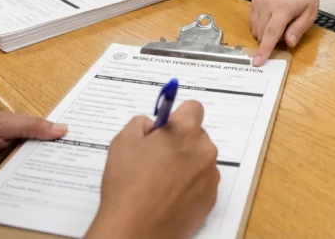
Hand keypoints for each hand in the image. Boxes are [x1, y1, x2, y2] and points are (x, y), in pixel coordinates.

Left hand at [0, 112, 66, 195]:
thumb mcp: (2, 124)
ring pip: (24, 177)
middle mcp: (13, 153)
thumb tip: (64, 129)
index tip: (80, 150)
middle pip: (38, 161)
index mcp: (18, 134)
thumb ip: (32, 126)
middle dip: (47, 165)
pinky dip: (4, 186)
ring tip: (31, 175)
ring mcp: (2, 171)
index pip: (44, 139)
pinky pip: (7, 191)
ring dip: (25, 176)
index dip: (59, 144)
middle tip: (65, 171)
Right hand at [87, 102, 218, 238]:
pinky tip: (169, 196)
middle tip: (157, 157)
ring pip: (200, 160)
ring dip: (186, 163)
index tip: (165, 128)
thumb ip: (141, 123)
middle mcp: (204, 151)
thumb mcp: (123, 142)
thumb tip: (153, 125)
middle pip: (197, 135)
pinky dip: (189, 185)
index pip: (193, 108)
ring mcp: (210, 177)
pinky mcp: (210, 199)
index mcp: (185, 132)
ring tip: (161, 181)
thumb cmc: (127, 184)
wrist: (136, 228)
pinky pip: (202, 182)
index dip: (177, 116)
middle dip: (180, 141)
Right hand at [249, 0, 319, 65]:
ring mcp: (259, 1)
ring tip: (280, 22)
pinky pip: (252, 22)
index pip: (271, 33)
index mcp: (283, 8)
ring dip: (266, 33)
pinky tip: (272, 18)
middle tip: (287, 29)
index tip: (257, 62)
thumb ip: (298, 30)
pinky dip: (261, 26)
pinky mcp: (254, 0)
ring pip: (256, 30)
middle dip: (272, 39)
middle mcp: (267, 4)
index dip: (264, 50)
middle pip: (262, 34)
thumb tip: (288, 43)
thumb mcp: (310, 15)